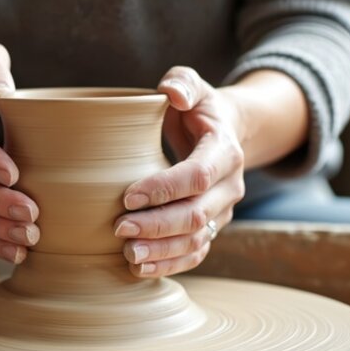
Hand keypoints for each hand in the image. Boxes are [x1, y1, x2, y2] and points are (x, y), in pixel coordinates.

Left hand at [114, 66, 246, 277]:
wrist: (225, 132)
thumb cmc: (199, 108)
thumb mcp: (193, 85)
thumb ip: (181, 82)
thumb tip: (171, 93)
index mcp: (225, 151)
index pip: (196, 176)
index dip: (163, 189)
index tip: (127, 196)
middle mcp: (230, 186)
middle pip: (196, 215)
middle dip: (157, 226)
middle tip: (119, 228)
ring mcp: (222, 211)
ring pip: (196, 240)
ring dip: (162, 252)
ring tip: (127, 254)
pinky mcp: (212, 227)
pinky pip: (195, 253)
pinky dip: (169, 264)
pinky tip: (139, 268)